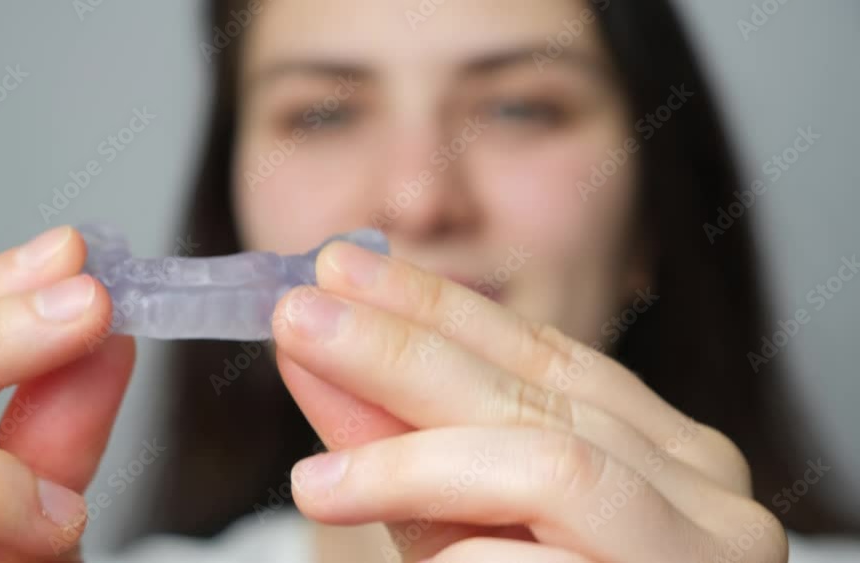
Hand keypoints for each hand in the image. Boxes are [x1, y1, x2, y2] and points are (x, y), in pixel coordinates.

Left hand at [272, 241, 787, 562]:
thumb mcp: (458, 525)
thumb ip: (396, 445)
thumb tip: (316, 355)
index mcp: (654, 445)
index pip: (536, 351)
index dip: (433, 306)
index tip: (340, 270)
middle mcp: (698, 480)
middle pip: (533, 391)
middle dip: (403, 348)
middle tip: (303, 313)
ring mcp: (706, 543)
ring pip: (547, 458)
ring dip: (411, 454)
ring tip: (311, 477)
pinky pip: (546, 551)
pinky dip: (454, 542)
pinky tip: (367, 525)